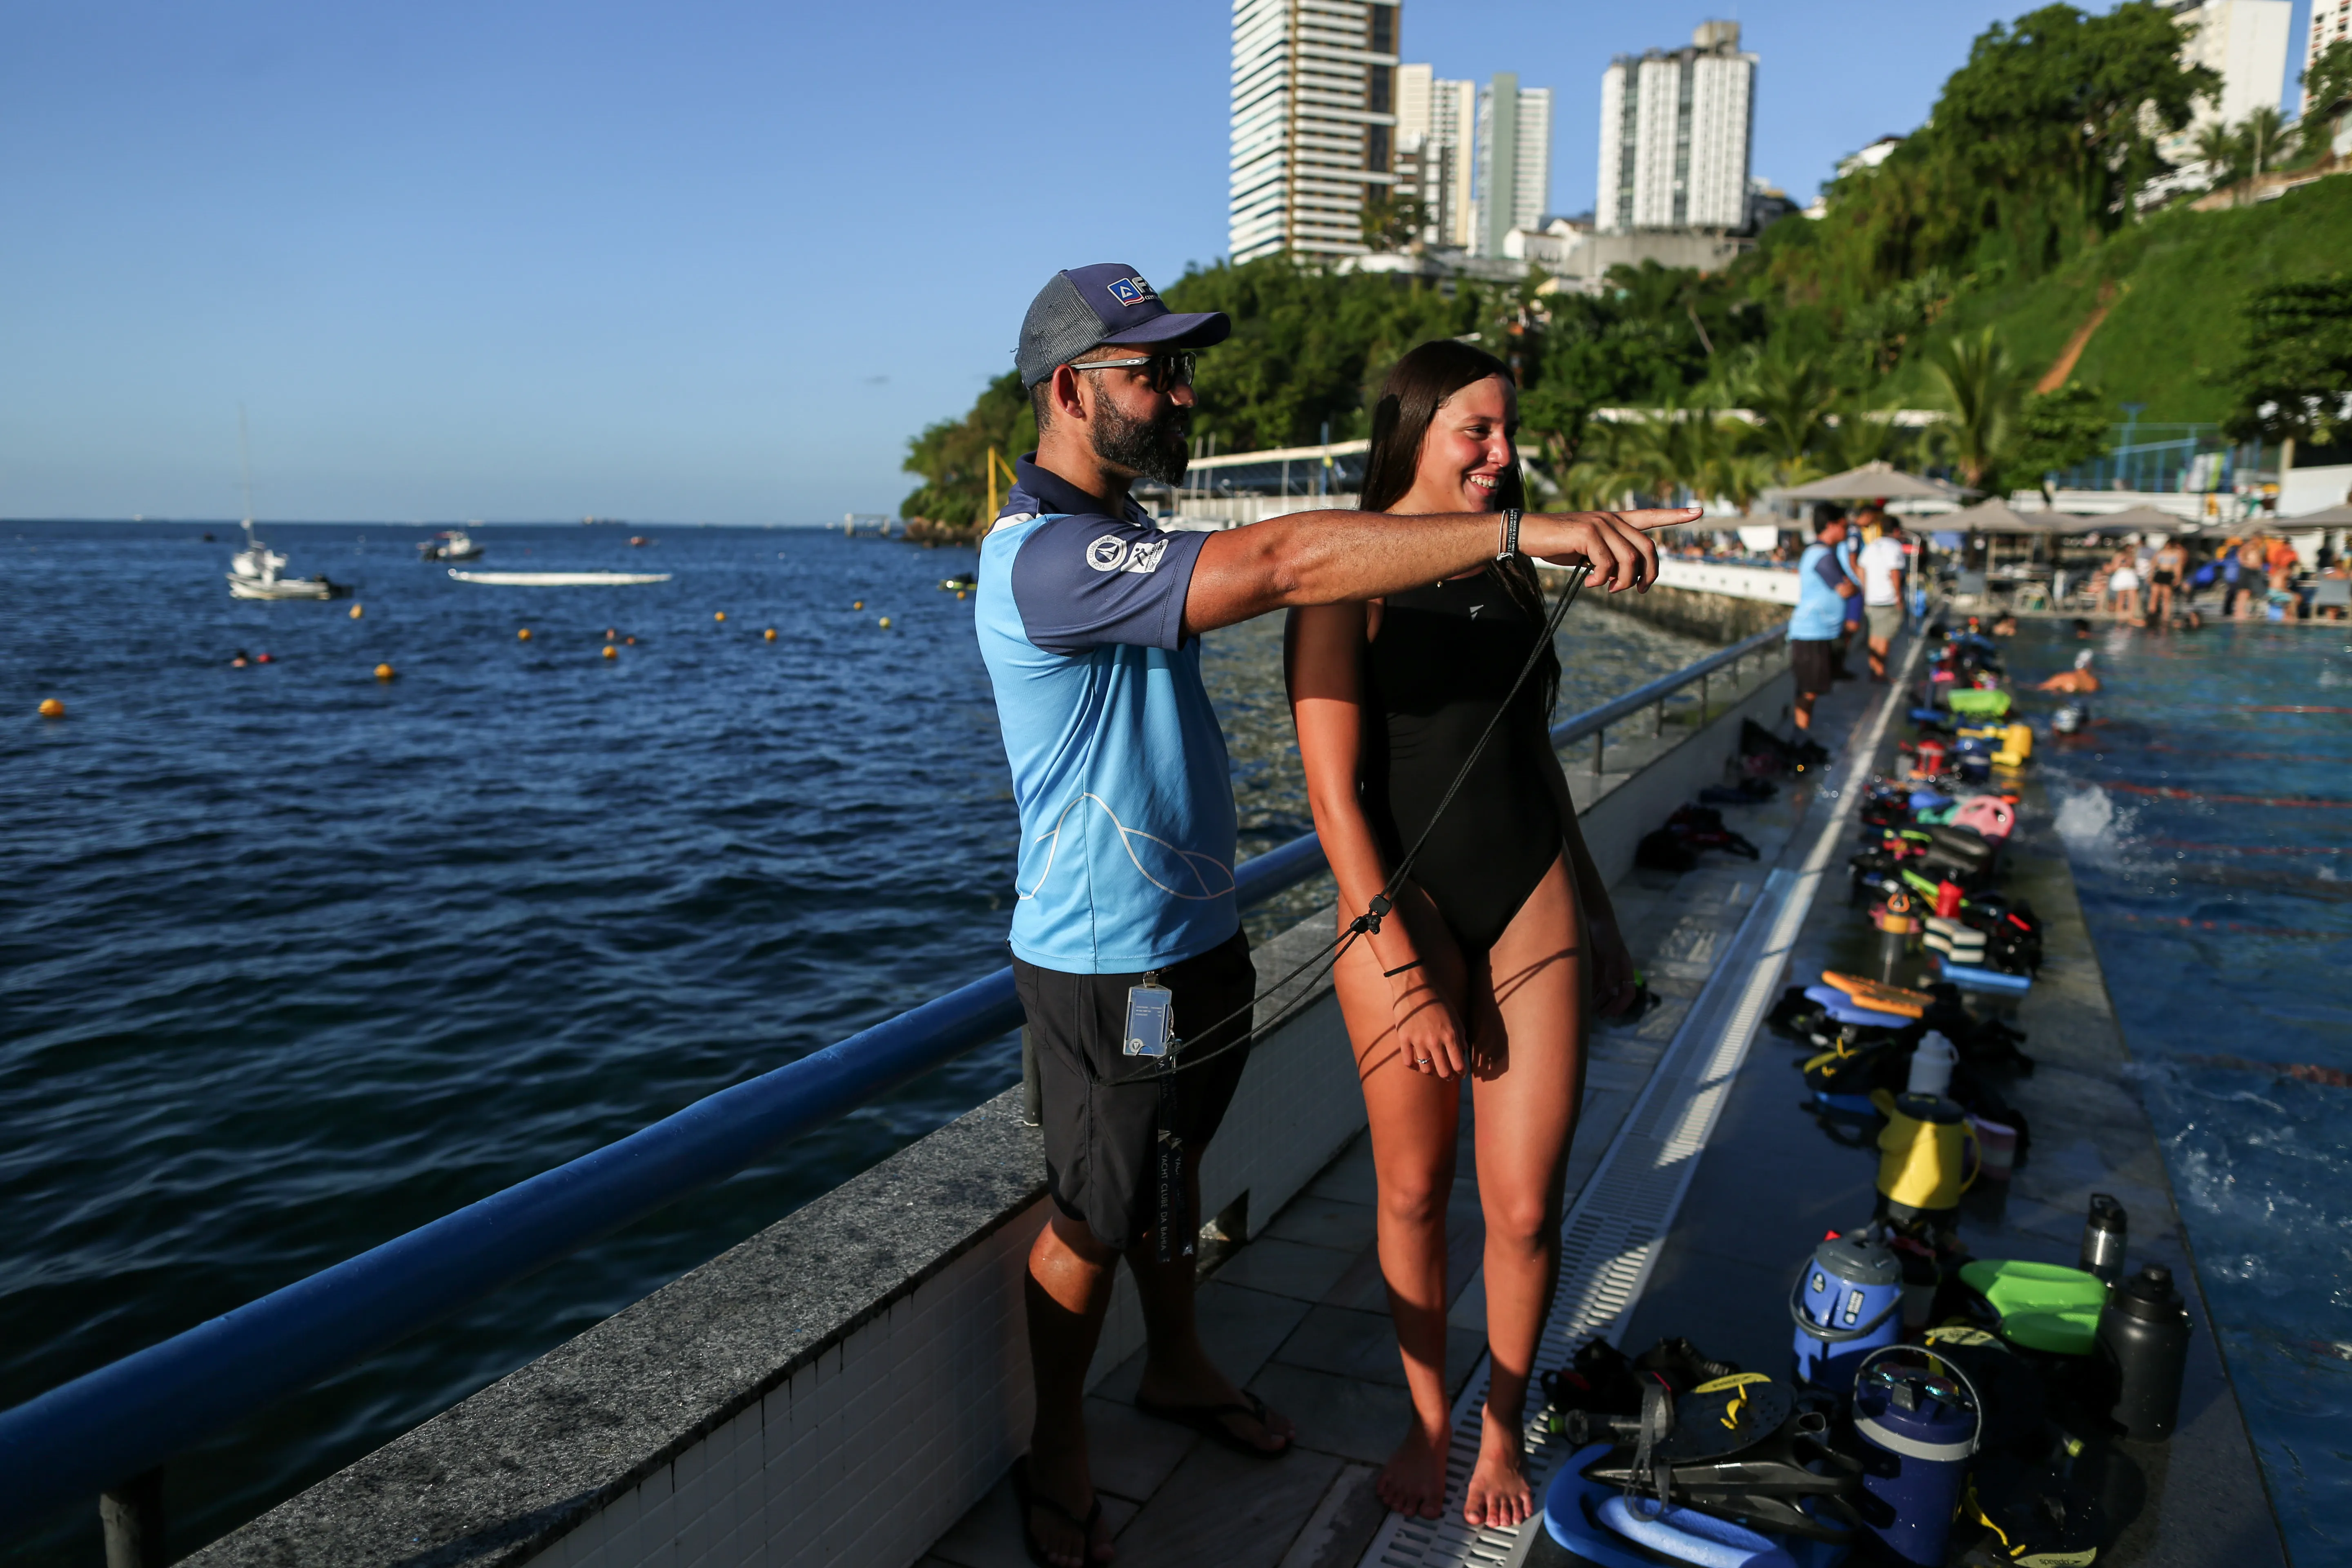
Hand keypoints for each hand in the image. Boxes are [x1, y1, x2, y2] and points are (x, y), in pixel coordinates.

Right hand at [1392, 980, 1467, 1078]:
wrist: (1413, 986)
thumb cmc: (1436, 998)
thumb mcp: (1454, 1014)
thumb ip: (1460, 1033)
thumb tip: (1463, 1049)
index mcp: (1449, 1035)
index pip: (1458, 1063)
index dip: (1461, 1072)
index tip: (1461, 1073)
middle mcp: (1434, 1041)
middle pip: (1443, 1071)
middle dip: (1448, 1076)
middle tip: (1448, 1076)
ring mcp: (1418, 1041)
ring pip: (1425, 1069)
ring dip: (1430, 1071)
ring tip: (1431, 1069)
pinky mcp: (1403, 1038)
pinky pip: (1408, 1061)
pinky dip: (1413, 1066)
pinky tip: (1416, 1064)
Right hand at [1518, 508, 1699, 592]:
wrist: (1527, 533)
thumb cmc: (1557, 544)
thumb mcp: (1588, 551)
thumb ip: (1609, 557)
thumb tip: (1624, 578)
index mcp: (1614, 520)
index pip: (1650, 516)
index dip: (1676, 515)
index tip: (1699, 511)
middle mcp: (1612, 518)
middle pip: (1647, 547)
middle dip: (1648, 574)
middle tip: (1637, 591)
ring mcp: (1601, 523)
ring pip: (1630, 558)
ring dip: (1622, 581)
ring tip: (1607, 588)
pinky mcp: (1588, 532)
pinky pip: (1607, 563)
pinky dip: (1601, 579)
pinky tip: (1590, 583)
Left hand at [1588, 915, 1637, 1017]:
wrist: (1593, 918)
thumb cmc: (1605, 934)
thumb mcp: (1610, 953)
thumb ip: (1611, 972)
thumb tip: (1612, 992)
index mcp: (1624, 969)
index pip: (1628, 991)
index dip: (1621, 1004)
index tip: (1612, 1015)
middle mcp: (1615, 971)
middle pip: (1615, 994)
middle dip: (1609, 1006)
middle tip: (1600, 1016)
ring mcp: (1604, 969)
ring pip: (1604, 991)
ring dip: (1599, 1002)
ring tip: (1589, 1011)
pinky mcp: (1594, 966)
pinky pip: (1594, 984)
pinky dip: (1590, 992)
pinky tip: (1583, 999)